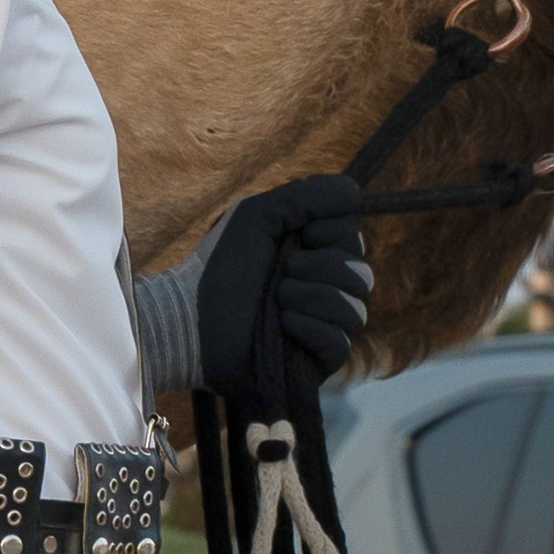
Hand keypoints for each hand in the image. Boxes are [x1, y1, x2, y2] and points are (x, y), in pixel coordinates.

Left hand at [195, 176, 372, 405]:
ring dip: (315, 297)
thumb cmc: (219, 265)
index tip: (303, 235)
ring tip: (279, 299)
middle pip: (361, 273)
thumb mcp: (259, 214)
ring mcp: (321, 327)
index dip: (334, 233)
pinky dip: (313, 328)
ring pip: (355, 309)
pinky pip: (341, 343)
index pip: (354, 237)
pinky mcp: (316, 362)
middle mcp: (323, 288)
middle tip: (285, 271)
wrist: (191, 318)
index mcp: (313, 253)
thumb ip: (307, 195)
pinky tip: (284, 323)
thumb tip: (355, 191)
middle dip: (322, 267)